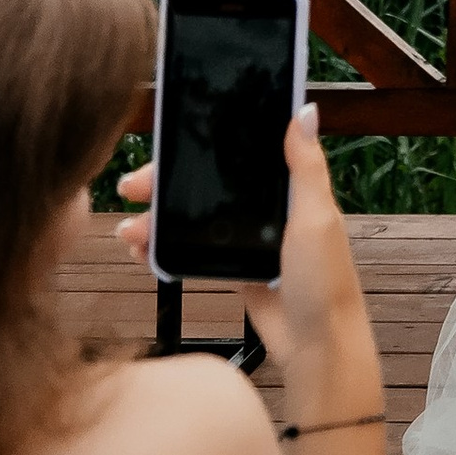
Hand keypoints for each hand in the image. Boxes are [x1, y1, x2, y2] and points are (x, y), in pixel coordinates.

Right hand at [115, 107, 356, 372]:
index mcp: (289, 188)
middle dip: (168, 185)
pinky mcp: (234, 269)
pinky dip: (168, 250)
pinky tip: (143, 252)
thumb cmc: (325, 278)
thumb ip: (306, 167)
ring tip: (129, 230)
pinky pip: (195, 252)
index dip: (203, 150)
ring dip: (161, 221)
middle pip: (209, 187)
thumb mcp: (317, 217)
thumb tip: (304, 110)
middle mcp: (266, 209)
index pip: (238, 157)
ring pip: (196, 219)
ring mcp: (247, 240)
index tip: (167, 145)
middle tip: (131, 187)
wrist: (316, 344)